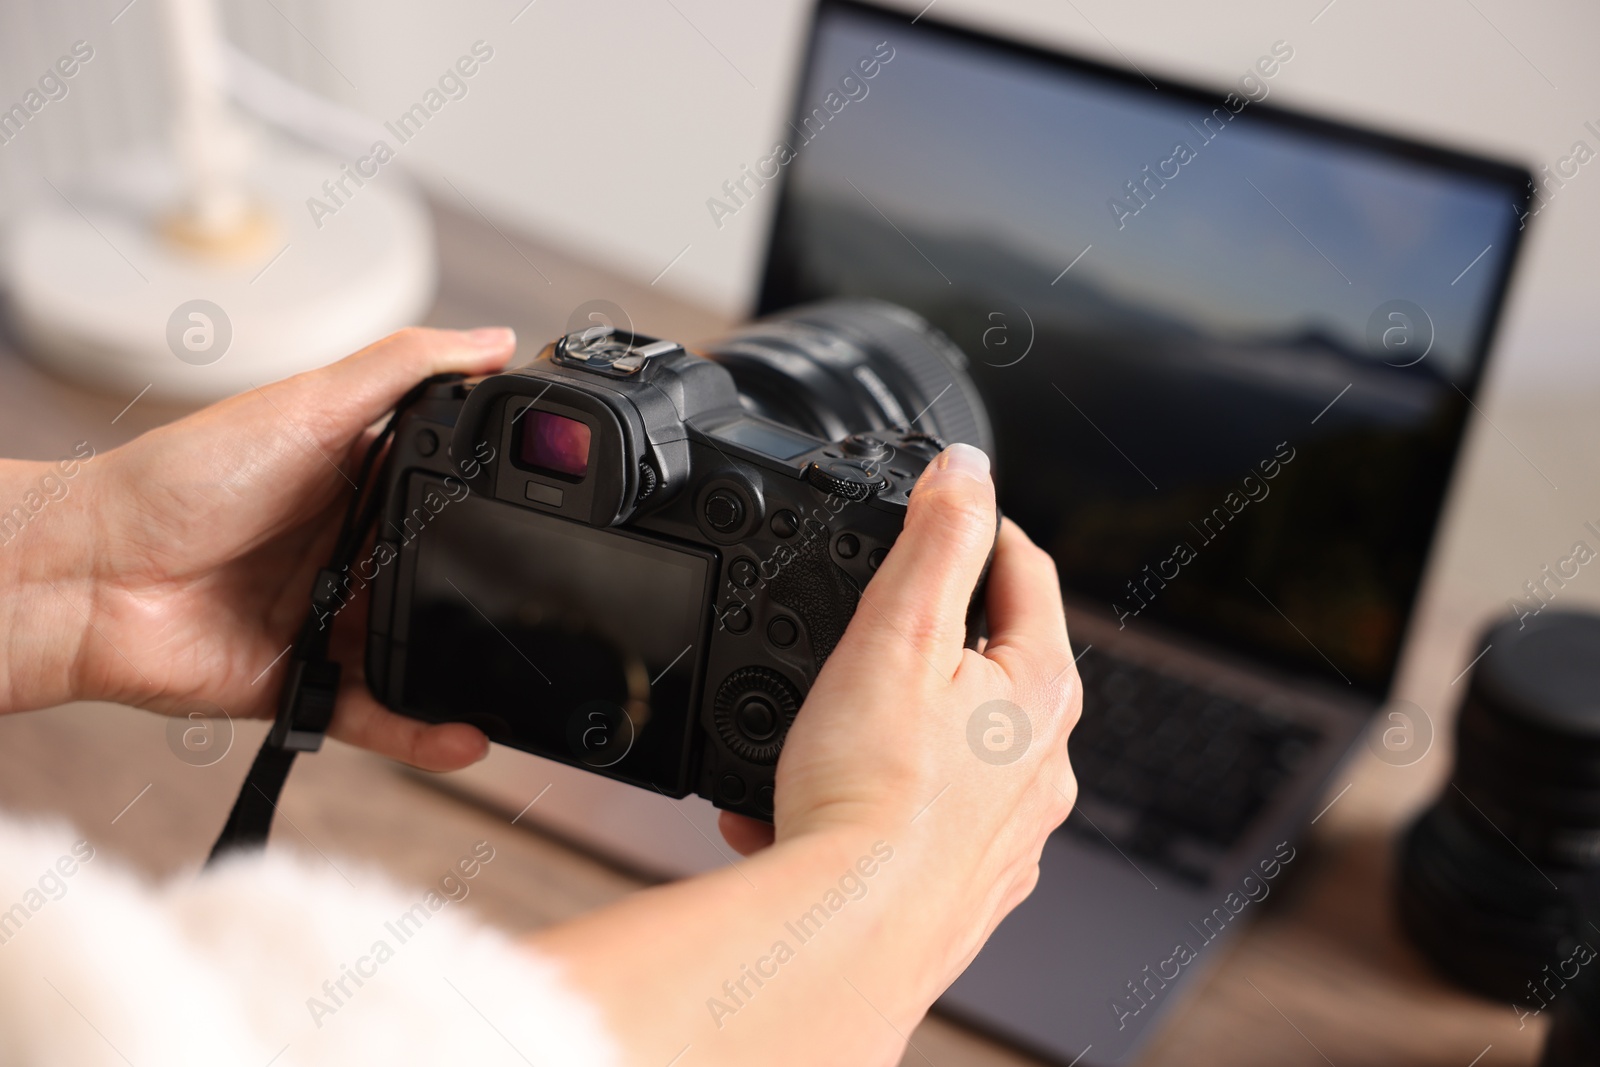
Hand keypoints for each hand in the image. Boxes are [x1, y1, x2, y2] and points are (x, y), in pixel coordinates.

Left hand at [1, 327, 515, 769]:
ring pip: (421, 651)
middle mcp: (351, 553)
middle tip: (542, 599)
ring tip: (518, 677)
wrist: (89, 576)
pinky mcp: (308, 683)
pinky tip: (469, 734)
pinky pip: (381, 715)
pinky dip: (425, 734)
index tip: (556, 506)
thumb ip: (404, 369)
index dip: (499, 501)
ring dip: (466, 669)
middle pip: (445, 577)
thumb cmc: (177, 479)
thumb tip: (495, 340)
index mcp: (359, 482)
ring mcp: (331, 621)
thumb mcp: (306, 404)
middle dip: (491, 593)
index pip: (451, 493)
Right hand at [721, 444, 1079, 982]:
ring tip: (828, 717)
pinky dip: (866, 797)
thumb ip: (937, 539)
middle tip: (879, 610)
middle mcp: (1040, 764)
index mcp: (1038, 690)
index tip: (941, 511)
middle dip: (936, 629)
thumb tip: (966, 467)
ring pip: (954, 745)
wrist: (847, 936)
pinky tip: (798, 804)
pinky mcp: (961, 884)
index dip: (979, 526)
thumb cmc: (874, 793)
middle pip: (997, 660)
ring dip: (895, 719)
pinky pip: (915, 818)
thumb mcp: (898, 631)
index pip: (1027, 572)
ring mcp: (1005, 830)